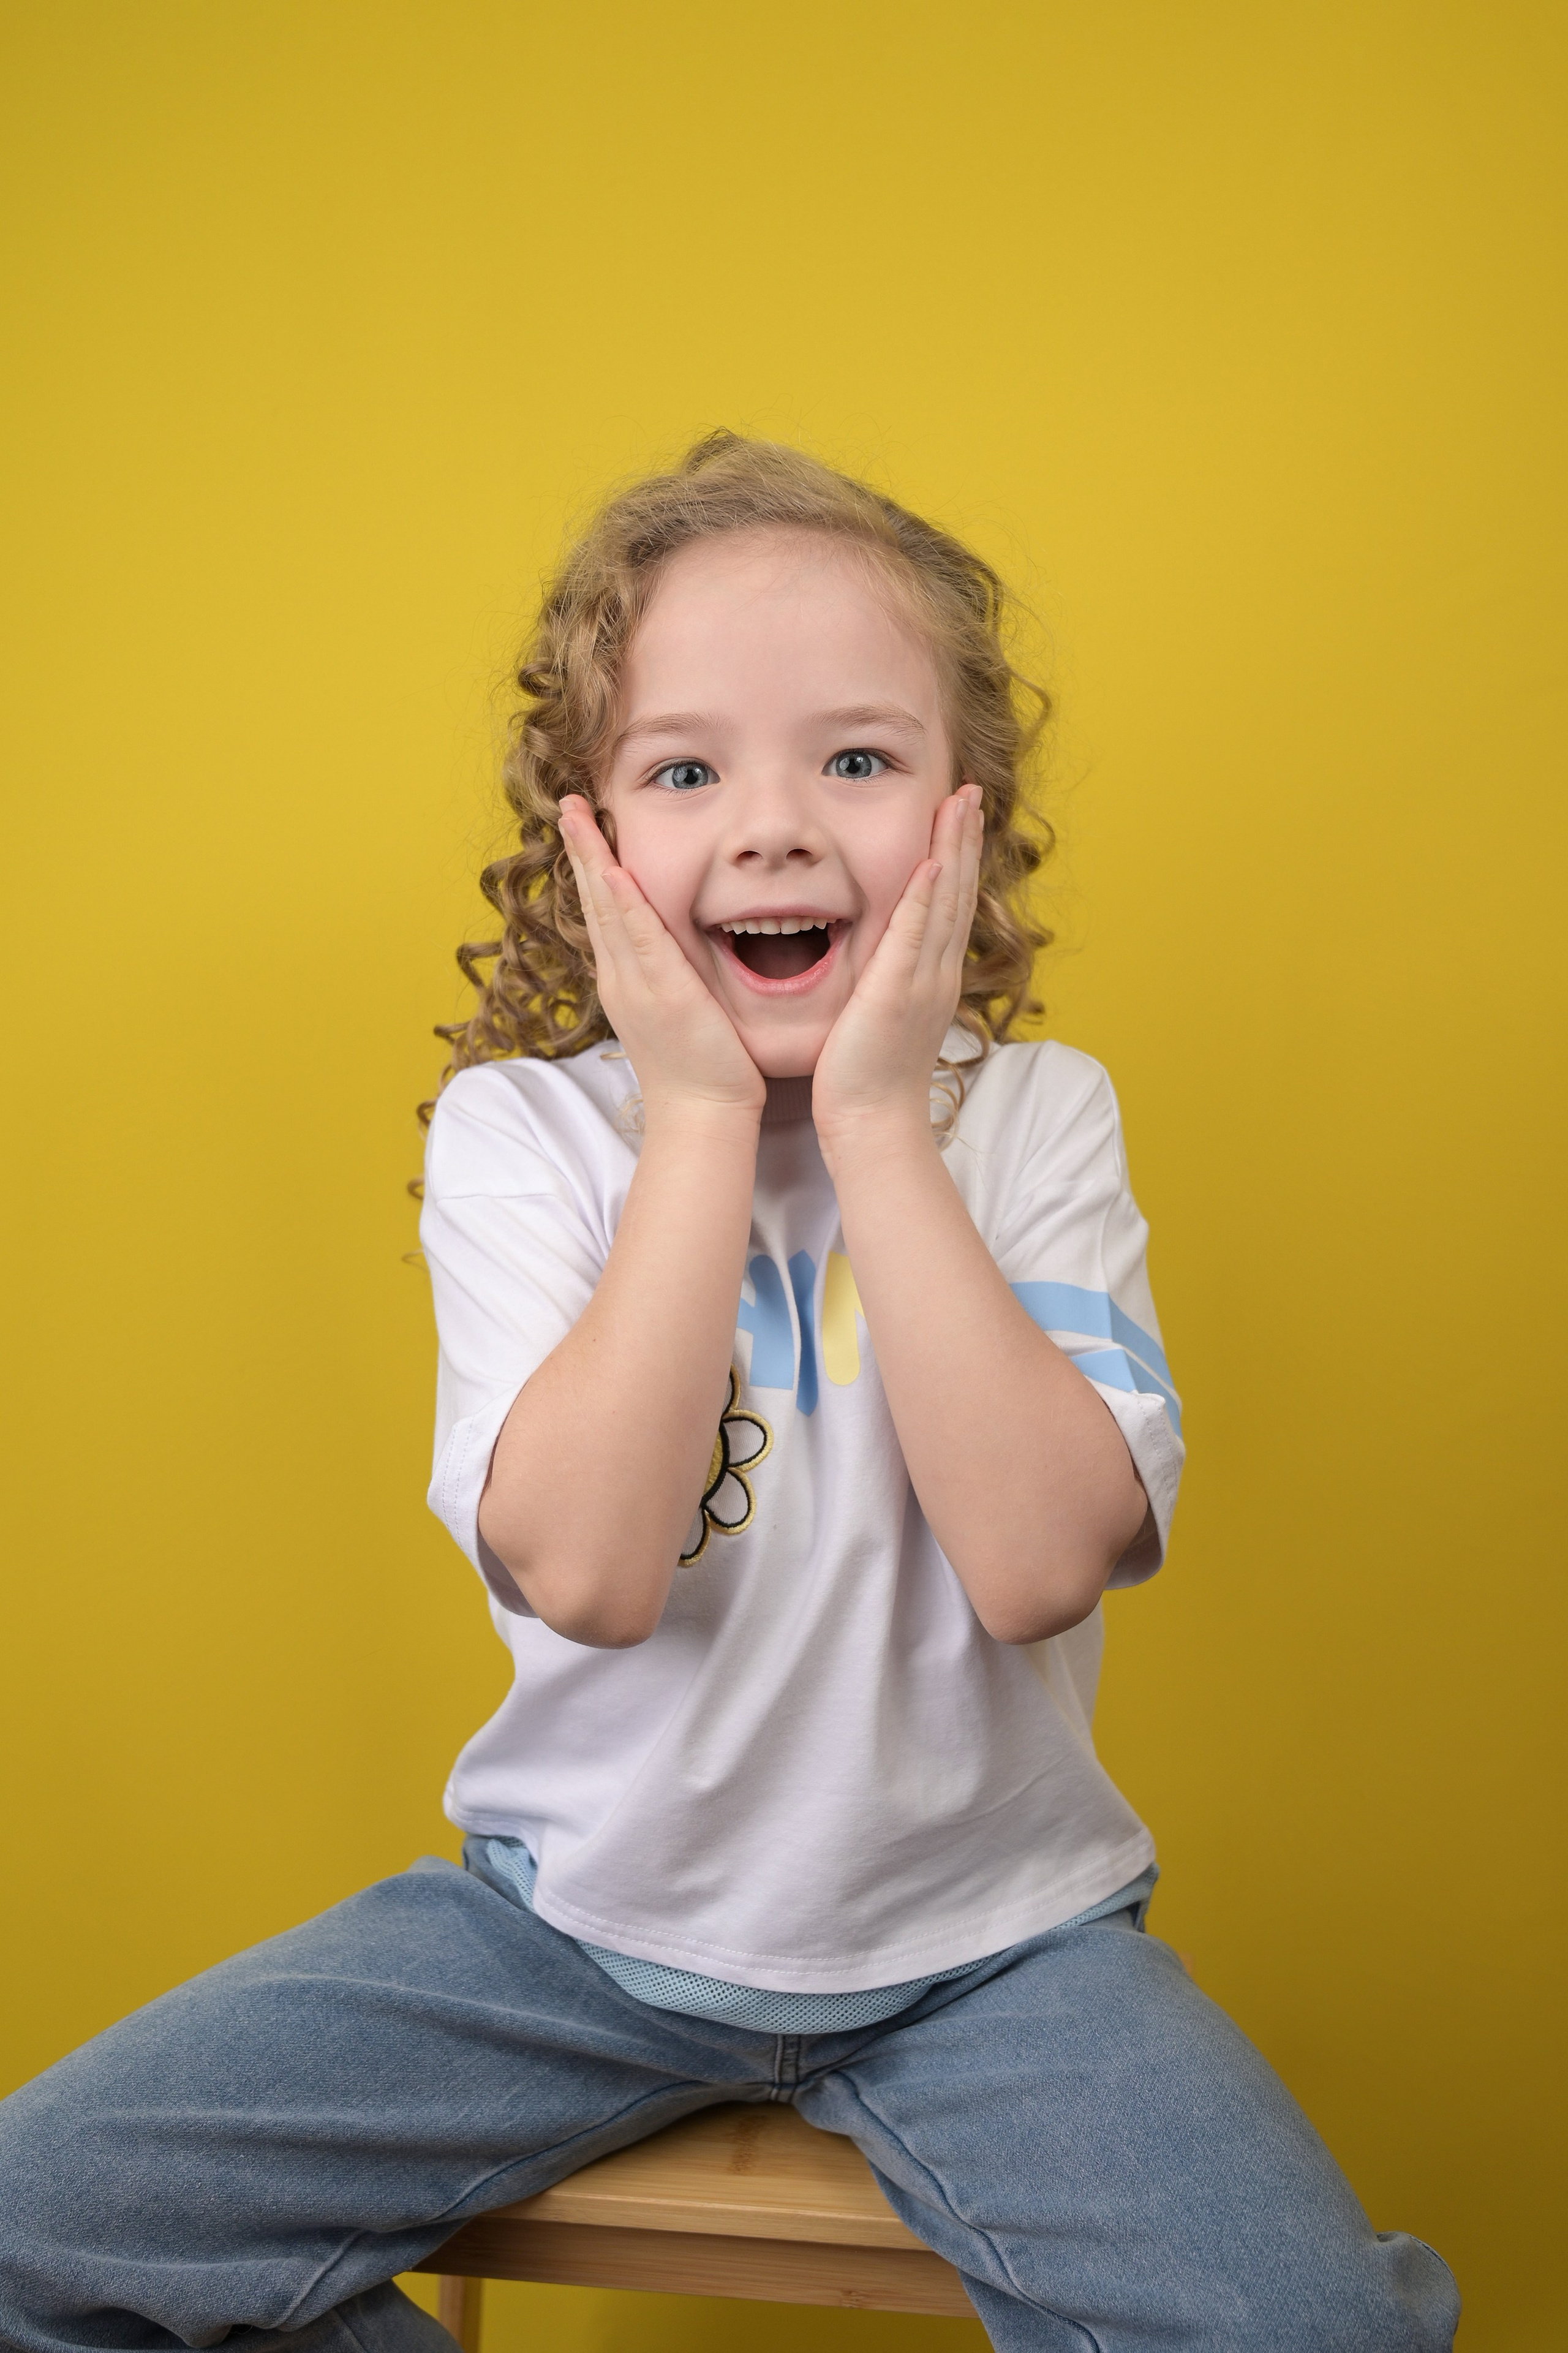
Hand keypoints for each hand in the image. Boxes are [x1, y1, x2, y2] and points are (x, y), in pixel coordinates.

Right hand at [557, 796, 765, 1124]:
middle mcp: (621, 978)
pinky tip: (616, 871)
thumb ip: (670, 979)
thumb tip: (673, 955)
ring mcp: (636, 986)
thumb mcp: (678, 1014)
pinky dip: (625, 905)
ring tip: (577, 817)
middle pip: (594, 901)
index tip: (583, 828)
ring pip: (608, 911)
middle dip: (581, 850)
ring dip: (593, 860)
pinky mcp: (664, 994)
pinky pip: (640, 940)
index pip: (604, 912)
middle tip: (568, 804)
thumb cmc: (701, 1071)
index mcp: (625, 981)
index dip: (592, 867)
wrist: (701, 1117)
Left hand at [811, 785, 982, 1154]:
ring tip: (960, 803)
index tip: (959, 815)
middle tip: (969, 791)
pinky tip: (932, 861)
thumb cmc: (865, 1077)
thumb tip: (879, 960)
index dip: (958, 857)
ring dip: (954, 850)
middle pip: (958, 891)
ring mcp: (923, 981)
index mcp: (932, 977)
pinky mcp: (898, 993)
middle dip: (965, 838)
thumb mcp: (880, 1016)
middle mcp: (937, 973)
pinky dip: (928, 897)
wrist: (871, 1123)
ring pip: (946, 902)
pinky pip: (916, 935)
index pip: (950, 904)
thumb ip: (885, 981)